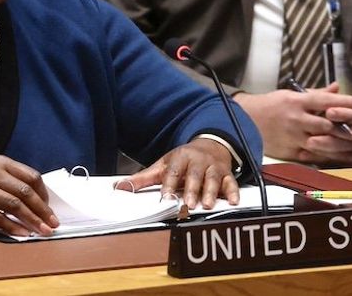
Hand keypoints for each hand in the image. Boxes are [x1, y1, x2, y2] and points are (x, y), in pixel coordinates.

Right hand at [0, 156, 57, 236]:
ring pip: (15, 206)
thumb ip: (10, 180)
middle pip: (25, 192)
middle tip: (52, 223)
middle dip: (42, 210)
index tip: (48, 207)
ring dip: (32, 221)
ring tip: (42, 231)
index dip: (43, 194)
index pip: (31, 176)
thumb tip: (38, 200)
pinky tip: (23, 234)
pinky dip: (14, 228)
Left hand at [122, 138, 237, 209]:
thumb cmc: (183, 161)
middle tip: (188, 204)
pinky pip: (231, 182)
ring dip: (211, 192)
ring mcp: (212, 167)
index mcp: (179, 158)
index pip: (172, 171)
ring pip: (213, 178)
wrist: (209, 146)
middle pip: (194, 175)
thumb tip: (118, 188)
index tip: (166, 197)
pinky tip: (233, 201)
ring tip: (207, 205)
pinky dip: (233, 191)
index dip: (169, 184)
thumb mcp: (162, 166)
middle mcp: (197, 161)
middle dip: (191, 189)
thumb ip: (142, 180)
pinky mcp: (226, 174)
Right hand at [234, 84, 351, 163]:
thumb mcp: (290, 94)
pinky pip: (312, 155)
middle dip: (347, 129)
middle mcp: (296, 119)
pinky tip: (341, 156)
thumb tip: (335, 87)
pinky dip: (328, 156)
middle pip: (327, 125)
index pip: (325, 101)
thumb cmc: (269, 105)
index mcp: (296, 102)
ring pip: (322, 142)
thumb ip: (315, 93)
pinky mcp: (290, 151)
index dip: (344, 102)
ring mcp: (293, 136)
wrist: (245, 121)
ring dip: (341, 145)